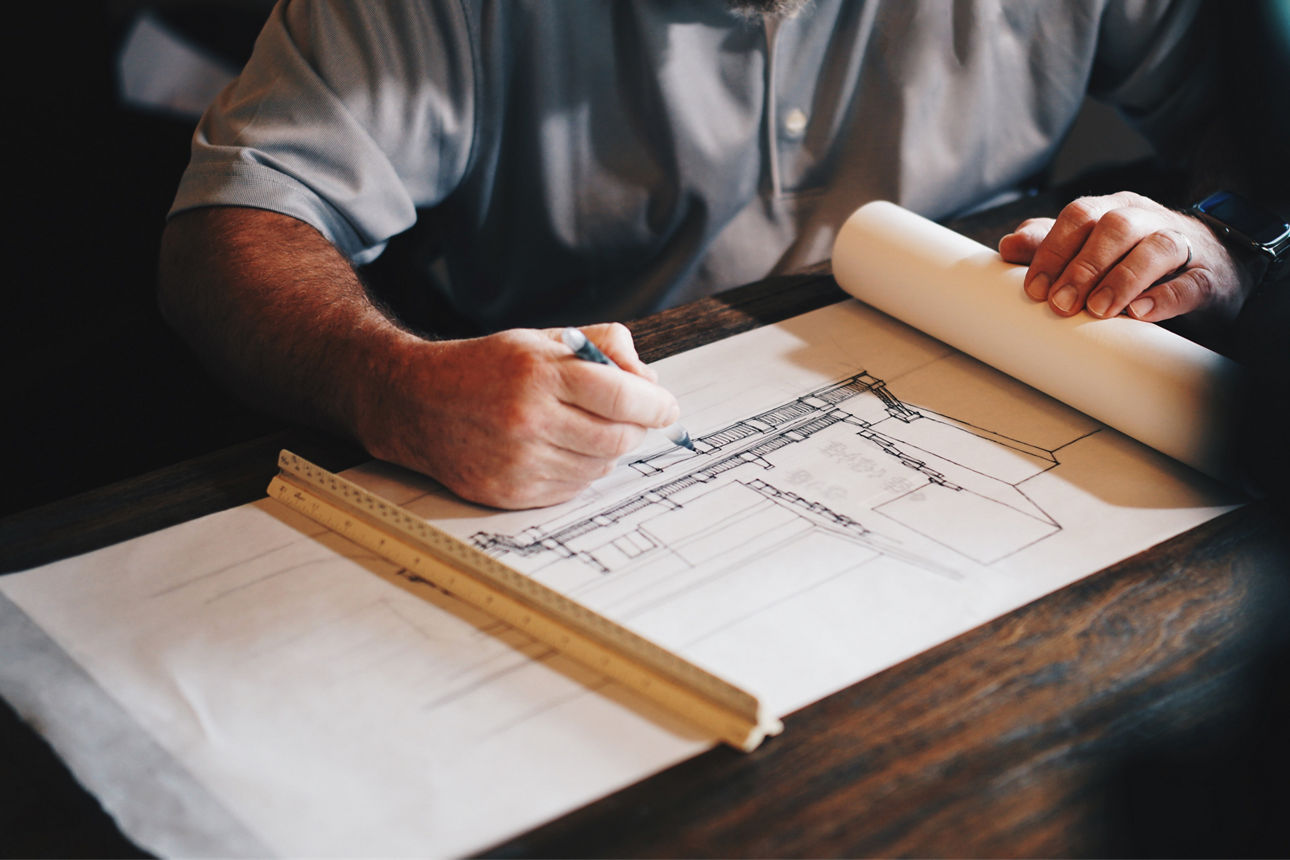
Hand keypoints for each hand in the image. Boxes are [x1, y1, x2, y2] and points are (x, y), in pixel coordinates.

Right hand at [356, 323, 679, 509]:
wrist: (418, 403)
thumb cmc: (486, 368)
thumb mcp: (542, 339)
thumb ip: (602, 346)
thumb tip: (650, 380)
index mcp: (540, 373)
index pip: (623, 396)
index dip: (656, 404)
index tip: (667, 406)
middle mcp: (530, 420)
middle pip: (619, 437)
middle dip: (636, 428)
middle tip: (631, 418)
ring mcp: (519, 461)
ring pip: (600, 467)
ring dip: (607, 450)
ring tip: (585, 429)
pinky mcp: (511, 493)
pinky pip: (573, 489)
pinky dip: (580, 471)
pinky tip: (561, 450)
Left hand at [998, 191, 1258, 321]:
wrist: (1208, 267)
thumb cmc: (1133, 257)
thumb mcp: (1089, 247)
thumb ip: (1050, 245)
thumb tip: (1007, 246)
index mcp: (1112, 209)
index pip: (1079, 215)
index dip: (1053, 249)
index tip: (1034, 289)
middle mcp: (1146, 219)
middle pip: (1114, 227)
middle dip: (1083, 266)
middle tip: (1061, 304)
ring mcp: (1182, 245)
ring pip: (1156, 247)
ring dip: (1122, 278)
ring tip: (1097, 310)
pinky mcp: (1208, 276)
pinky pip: (1191, 282)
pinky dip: (1165, 297)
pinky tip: (1140, 313)